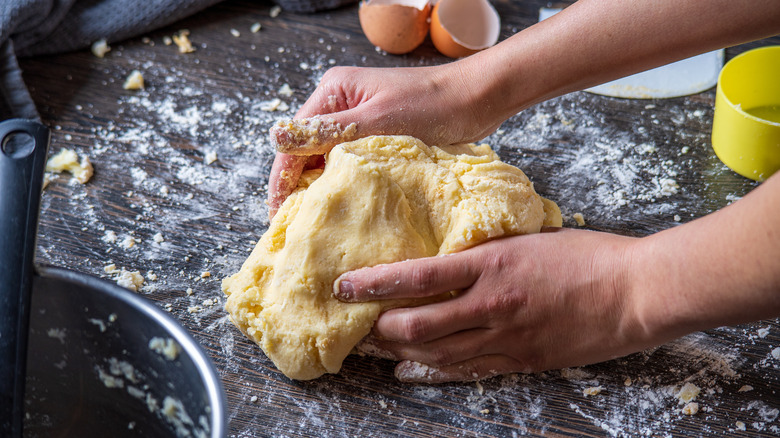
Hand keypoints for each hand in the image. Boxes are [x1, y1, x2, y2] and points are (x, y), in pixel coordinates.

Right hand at [267, 63, 504, 215]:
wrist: (477, 99)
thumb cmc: (432, 105)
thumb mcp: (376, 121)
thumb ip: (328, 132)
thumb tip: (275, 138)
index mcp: (333, 93)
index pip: (294, 142)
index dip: (282, 180)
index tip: (278, 216)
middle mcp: (340, 104)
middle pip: (306, 152)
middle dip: (299, 187)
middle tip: (295, 228)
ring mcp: (359, 121)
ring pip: (328, 160)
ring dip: (323, 188)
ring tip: (316, 225)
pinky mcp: (377, 136)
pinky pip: (351, 164)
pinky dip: (346, 184)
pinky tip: (345, 208)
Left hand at [333, 228, 647, 382]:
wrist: (634, 292)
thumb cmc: (586, 256)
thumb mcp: (527, 239)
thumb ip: (486, 252)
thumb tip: (450, 256)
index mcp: (491, 263)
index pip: (417, 276)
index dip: (374, 283)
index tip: (345, 286)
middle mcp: (490, 304)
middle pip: (416, 324)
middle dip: (379, 328)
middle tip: (356, 324)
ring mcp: (506, 337)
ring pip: (436, 353)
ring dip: (398, 352)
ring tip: (374, 348)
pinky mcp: (521, 360)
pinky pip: (467, 371)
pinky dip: (433, 371)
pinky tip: (410, 371)